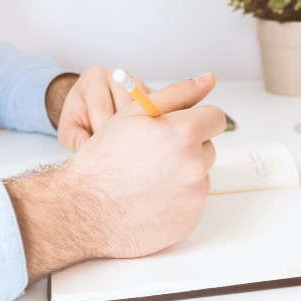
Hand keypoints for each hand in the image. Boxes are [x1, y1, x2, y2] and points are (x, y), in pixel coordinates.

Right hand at [7, 73, 225, 280]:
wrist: (84, 210)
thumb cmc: (104, 160)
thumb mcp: (134, 114)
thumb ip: (177, 93)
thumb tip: (207, 79)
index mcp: (184, 133)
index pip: (215, 118)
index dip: (196, 120)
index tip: (182, 127)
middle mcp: (194, 165)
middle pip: (207, 148)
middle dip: (187, 148)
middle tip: (153, 155)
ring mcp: (194, 196)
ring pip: (200, 176)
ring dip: (182, 174)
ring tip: (148, 178)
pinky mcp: (190, 220)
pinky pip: (192, 203)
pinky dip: (176, 200)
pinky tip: (149, 199)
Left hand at [54, 66, 150, 152]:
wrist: (93, 107)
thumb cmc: (80, 117)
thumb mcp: (68, 128)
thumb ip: (72, 137)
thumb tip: (84, 145)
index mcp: (93, 78)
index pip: (102, 107)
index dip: (102, 132)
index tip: (102, 151)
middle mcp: (117, 75)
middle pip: (126, 108)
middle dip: (121, 133)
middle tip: (117, 152)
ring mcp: (138, 83)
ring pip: (144, 111)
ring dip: (138, 131)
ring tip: (128, 146)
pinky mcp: (153, 93)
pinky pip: (157, 112)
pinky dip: (151, 128)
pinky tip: (141, 140)